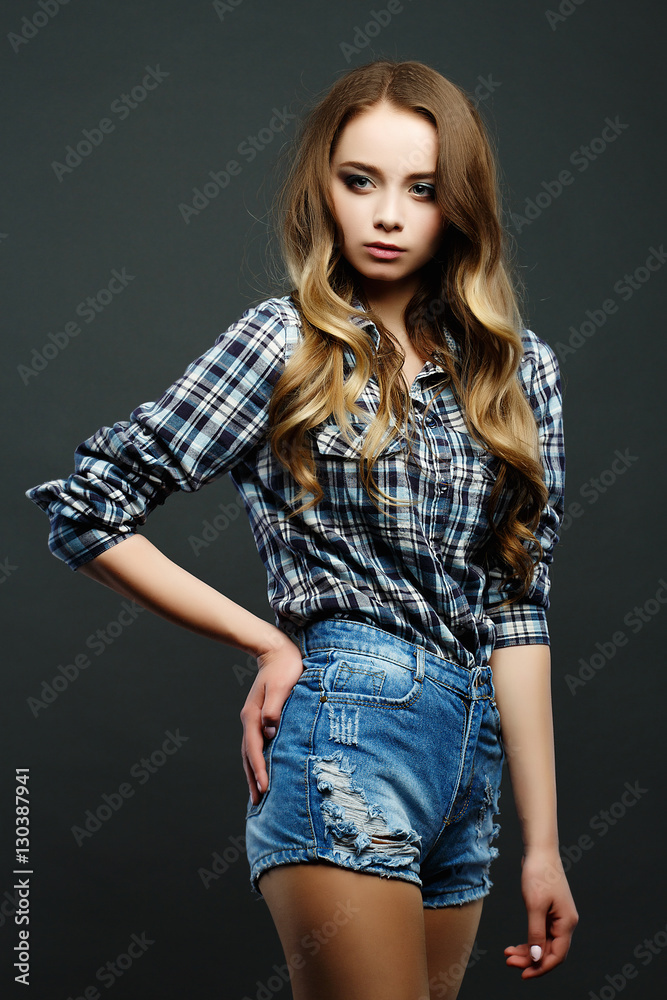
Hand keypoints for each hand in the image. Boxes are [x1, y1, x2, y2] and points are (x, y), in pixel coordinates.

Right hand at [240, 632, 303, 806]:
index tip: (264, 787)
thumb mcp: (281, 685)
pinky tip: (264, 768)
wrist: (276, 651)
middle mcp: (251, 719)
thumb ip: (274, 707)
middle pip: (249, 755)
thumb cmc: (284, 667)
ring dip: (253, 772)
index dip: (259, 769)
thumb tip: (269, 729)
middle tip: (258, 802)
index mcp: (254, 715)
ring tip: (258, 794)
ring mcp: (254, 719)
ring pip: (251, 752)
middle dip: (253, 778)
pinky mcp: (262, 717)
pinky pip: (258, 744)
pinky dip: (258, 760)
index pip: (255, 748)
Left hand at [504, 847, 578, 977]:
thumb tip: (536, 958)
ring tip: (508, 954)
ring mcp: (558, 918)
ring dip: (527, 952)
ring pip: (543, 944)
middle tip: (509, 961)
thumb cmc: (539, 874)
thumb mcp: (535, 905)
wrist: (539, 851)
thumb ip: (535, 933)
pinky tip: (514, 945)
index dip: (540, 967)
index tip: (523, 974)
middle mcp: (565, 923)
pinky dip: (528, 941)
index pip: (557, 955)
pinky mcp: (549, 913)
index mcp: (566, 923)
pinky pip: (540, 934)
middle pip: (549, 952)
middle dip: (530, 960)